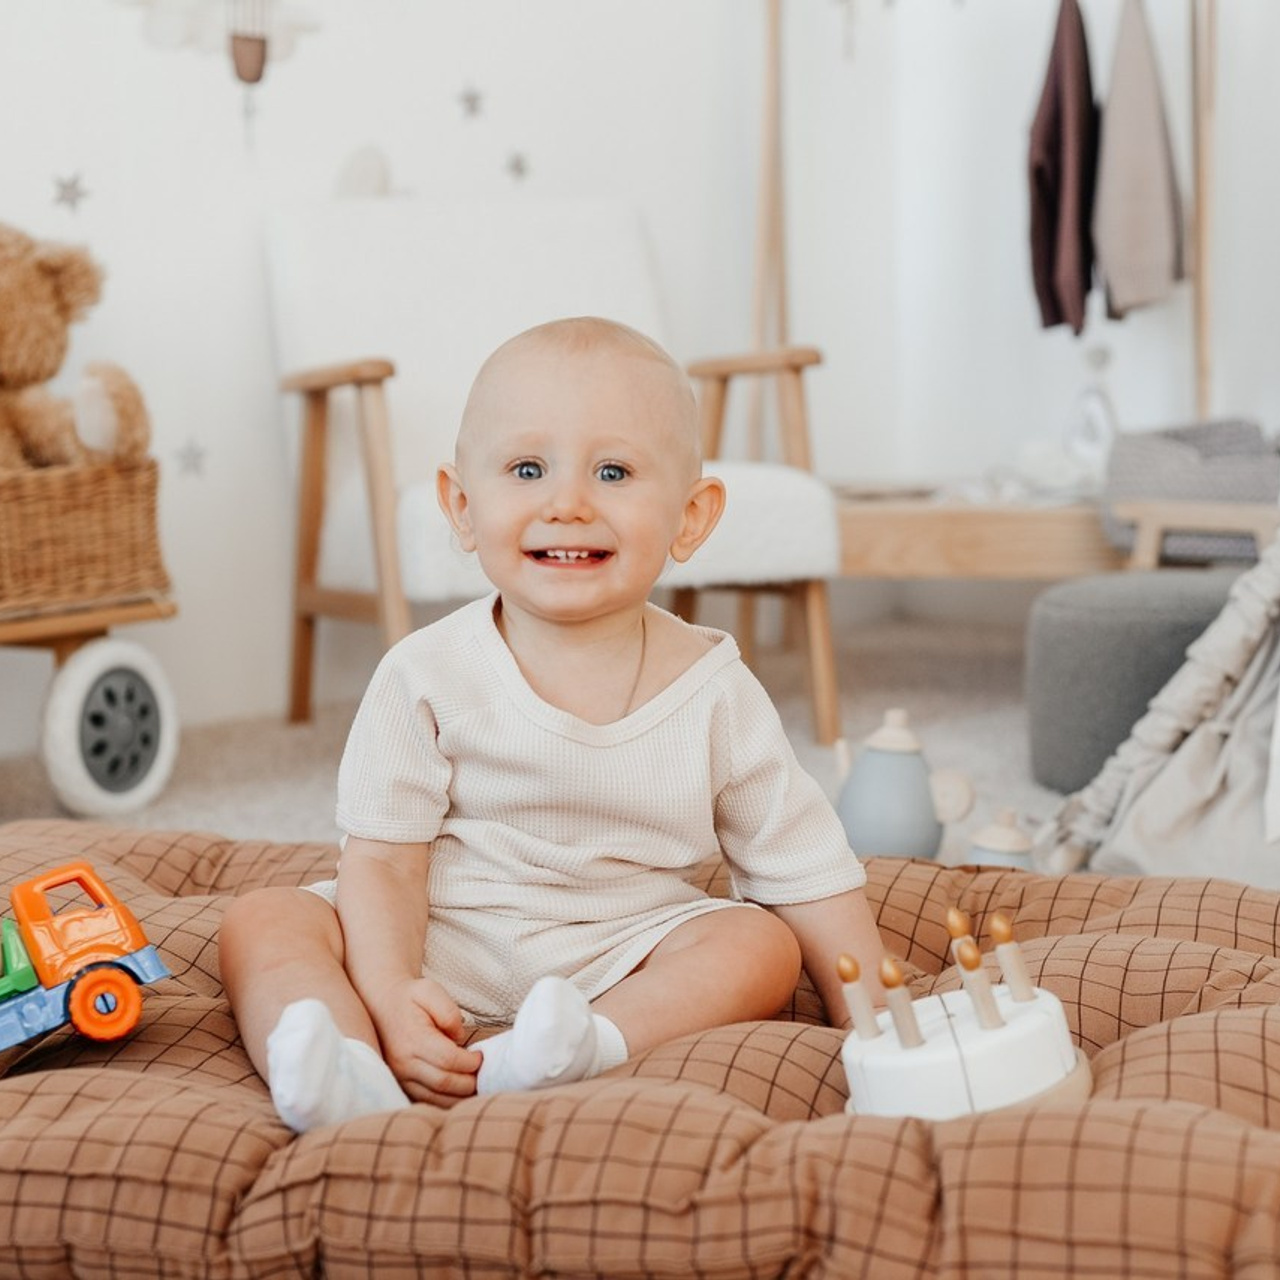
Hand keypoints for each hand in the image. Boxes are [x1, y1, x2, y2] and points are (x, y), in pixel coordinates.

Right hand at [369, 975, 481, 1107]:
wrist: (381, 1004)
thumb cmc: (409, 997)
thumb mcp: (430, 990)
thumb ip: (448, 1012)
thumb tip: (459, 1037)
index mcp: (413, 1039)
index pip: (449, 1060)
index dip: (471, 1062)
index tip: (482, 1055)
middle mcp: (404, 1062)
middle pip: (445, 1083)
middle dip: (469, 1082)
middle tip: (484, 1072)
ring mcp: (400, 1076)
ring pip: (436, 1098)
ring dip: (460, 1096)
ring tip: (475, 1083)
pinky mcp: (400, 1084)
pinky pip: (426, 1100)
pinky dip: (446, 1100)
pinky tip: (459, 1090)